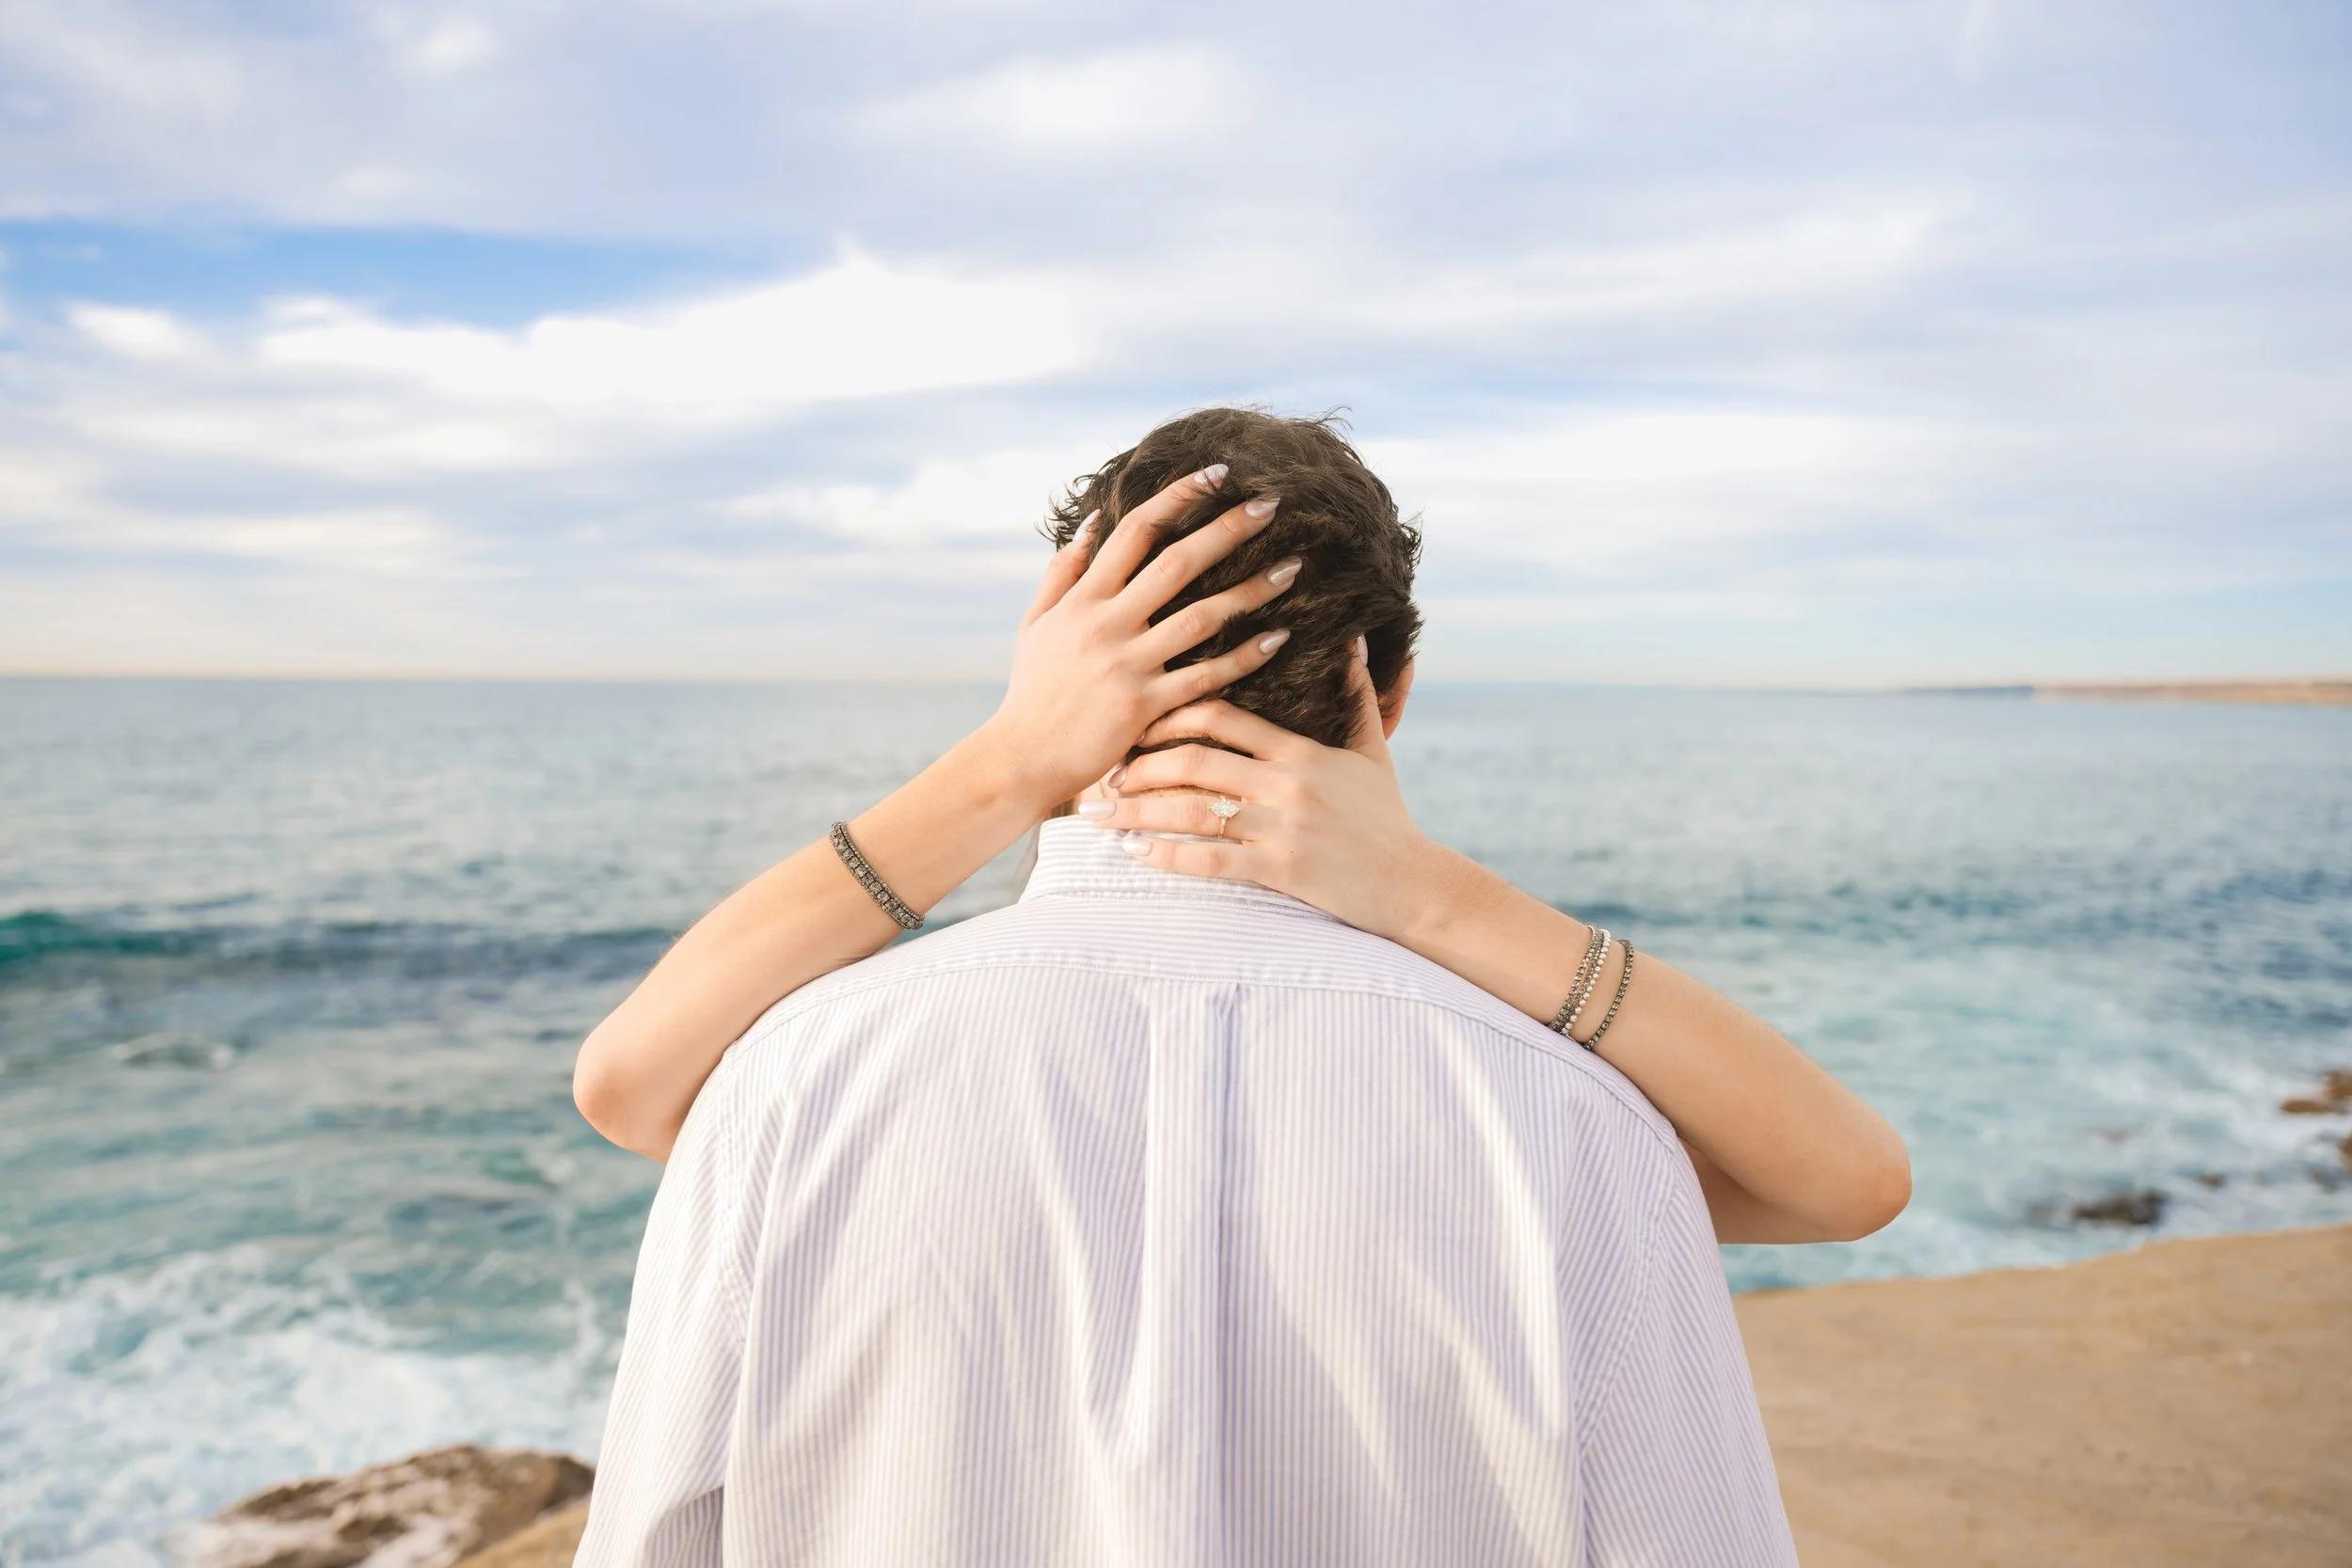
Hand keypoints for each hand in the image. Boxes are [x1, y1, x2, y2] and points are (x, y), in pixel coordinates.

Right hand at [981, 463, 1301, 809]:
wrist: (1022, 757)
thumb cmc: (1032, 690)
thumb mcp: (1035, 625)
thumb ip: (1063, 573)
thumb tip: (1091, 522)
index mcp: (1084, 599)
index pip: (1136, 530)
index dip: (1179, 496)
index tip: (1218, 474)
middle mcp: (1107, 624)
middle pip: (1177, 563)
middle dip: (1226, 529)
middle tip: (1272, 504)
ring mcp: (1127, 665)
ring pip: (1201, 617)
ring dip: (1250, 590)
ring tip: (1292, 569)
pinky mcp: (1145, 707)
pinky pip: (1205, 677)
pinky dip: (1243, 657)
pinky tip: (1278, 638)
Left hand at [1082, 642, 1445, 942]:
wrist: (1415, 884)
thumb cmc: (1388, 819)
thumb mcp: (1374, 752)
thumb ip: (1357, 694)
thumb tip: (1354, 640)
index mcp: (1300, 751)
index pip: (1222, 717)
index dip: (1170, 714)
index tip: (1136, 723)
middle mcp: (1287, 784)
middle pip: (1193, 760)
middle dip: (1139, 764)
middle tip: (1105, 772)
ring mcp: (1282, 827)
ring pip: (1192, 810)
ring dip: (1138, 811)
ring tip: (1101, 814)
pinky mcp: (1282, 870)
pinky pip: (1211, 860)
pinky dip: (1167, 856)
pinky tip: (1136, 854)